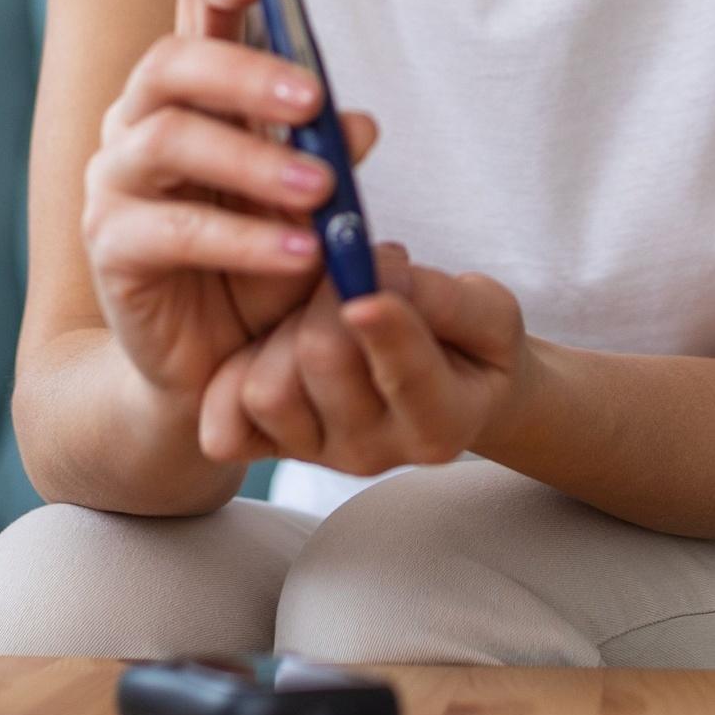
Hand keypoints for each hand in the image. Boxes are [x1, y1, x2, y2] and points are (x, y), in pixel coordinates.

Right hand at [80, 0, 382, 410]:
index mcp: (194, 89)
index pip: (193, 5)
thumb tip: (361, 122)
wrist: (217, 361)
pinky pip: (172, 230)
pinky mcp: (112, 247)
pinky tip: (300, 250)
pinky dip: (242, 237)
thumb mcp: (313, 201)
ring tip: (321, 188)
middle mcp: (142, 120)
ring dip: (253, 158)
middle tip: (316, 98)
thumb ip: (329, 153)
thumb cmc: (267, 260)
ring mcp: (117, 181)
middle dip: (246, 70)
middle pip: (172, 61)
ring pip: (168, 137)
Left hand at [195, 240, 530, 475]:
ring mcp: (317, 453)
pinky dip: (237, 372)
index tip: (367, 291)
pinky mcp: (270, 448)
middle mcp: (374, 451)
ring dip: (285, 327)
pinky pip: (225, 419)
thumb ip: (443, 296)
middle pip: (324, 361)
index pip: (407, 378)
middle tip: (352, 260)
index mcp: (440, 423)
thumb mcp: (489, 312)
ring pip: (268, 389)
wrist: (448, 387)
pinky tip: (272, 341)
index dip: (386, 330)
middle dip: (331, 293)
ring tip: (318, 306)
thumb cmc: (470, 343)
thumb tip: (378, 271)